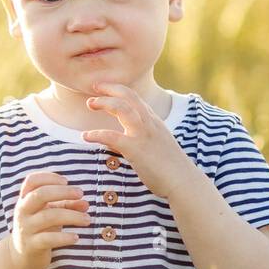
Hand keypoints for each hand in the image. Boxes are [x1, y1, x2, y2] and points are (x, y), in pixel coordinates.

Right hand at [10, 171, 90, 268]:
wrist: (22, 257)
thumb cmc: (40, 229)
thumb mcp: (50, 213)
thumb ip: (67, 205)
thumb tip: (85, 204)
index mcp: (25, 200)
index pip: (32, 181)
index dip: (49, 177)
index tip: (65, 181)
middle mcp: (23, 212)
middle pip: (40, 195)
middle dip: (63, 192)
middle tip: (80, 194)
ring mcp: (26, 229)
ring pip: (48, 217)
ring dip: (72, 216)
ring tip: (87, 219)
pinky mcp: (32, 245)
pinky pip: (49, 239)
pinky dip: (64, 237)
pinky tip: (76, 237)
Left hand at [81, 82, 185, 199]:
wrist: (183, 181)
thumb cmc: (170, 168)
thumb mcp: (156, 147)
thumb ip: (138, 140)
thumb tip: (117, 143)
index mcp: (154, 122)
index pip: (136, 98)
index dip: (119, 90)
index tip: (104, 88)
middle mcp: (149, 123)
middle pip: (129, 95)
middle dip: (110, 88)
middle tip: (94, 87)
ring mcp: (143, 134)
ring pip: (123, 108)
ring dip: (105, 102)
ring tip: (90, 103)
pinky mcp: (136, 149)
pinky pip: (113, 136)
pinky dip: (97, 134)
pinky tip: (86, 136)